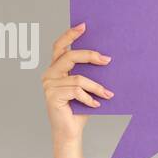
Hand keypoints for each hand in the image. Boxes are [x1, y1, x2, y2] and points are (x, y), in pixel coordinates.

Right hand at [41, 22, 113, 143]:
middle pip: (70, 57)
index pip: (59, 47)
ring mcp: (49, 85)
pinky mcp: (52, 96)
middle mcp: (49, 74)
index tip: (83, 26)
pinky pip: (77, 91)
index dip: (70, 35)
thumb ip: (87, 73)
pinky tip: (96, 105)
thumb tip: (105, 58)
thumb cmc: (79, 109)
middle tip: (107, 60)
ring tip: (108, 94)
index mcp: (55, 69)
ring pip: (78, 78)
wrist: (70, 131)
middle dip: (90, 56)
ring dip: (96, 87)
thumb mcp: (85, 87)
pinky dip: (89, 98)